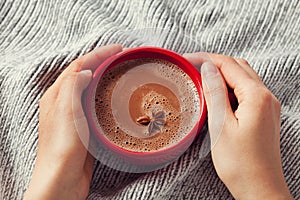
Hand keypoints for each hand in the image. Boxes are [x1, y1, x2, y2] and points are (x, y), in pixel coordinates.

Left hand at [24, 44, 121, 199]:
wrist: (62, 179)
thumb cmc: (61, 148)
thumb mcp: (66, 111)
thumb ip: (73, 87)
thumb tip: (85, 70)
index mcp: (57, 95)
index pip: (79, 65)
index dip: (98, 54)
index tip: (117, 49)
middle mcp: (63, 103)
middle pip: (83, 74)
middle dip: (101, 62)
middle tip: (120, 57)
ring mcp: (74, 115)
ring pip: (90, 89)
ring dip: (103, 77)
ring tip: (119, 72)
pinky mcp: (83, 127)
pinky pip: (94, 104)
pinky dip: (105, 95)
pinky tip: (114, 98)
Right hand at [183, 53, 292, 199]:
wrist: (260, 188)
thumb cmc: (241, 164)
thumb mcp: (221, 125)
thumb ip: (215, 93)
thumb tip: (208, 68)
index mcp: (257, 96)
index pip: (229, 65)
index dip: (206, 59)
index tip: (187, 60)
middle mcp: (266, 97)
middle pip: (238, 66)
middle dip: (214, 63)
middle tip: (191, 66)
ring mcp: (266, 105)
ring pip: (242, 78)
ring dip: (221, 74)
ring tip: (200, 79)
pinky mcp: (262, 114)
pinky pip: (245, 91)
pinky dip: (229, 88)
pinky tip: (215, 95)